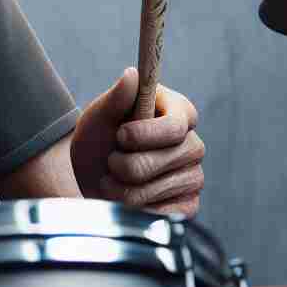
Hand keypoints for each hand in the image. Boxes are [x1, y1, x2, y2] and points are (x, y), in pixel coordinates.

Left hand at [69, 67, 203, 214]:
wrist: (92, 177)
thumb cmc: (99, 140)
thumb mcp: (98, 116)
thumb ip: (116, 97)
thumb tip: (132, 74)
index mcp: (178, 113)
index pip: (175, 126)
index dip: (143, 134)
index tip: (119, 135)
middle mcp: (193, 144)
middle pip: (161, 160)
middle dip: (123, 164)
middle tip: (110, 160)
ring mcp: (194, 176)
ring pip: (153, 190)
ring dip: (120, 188)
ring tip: (113, 179)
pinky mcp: (188, 205)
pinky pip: (161, 213)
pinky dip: (132, 208)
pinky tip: (126, 198)